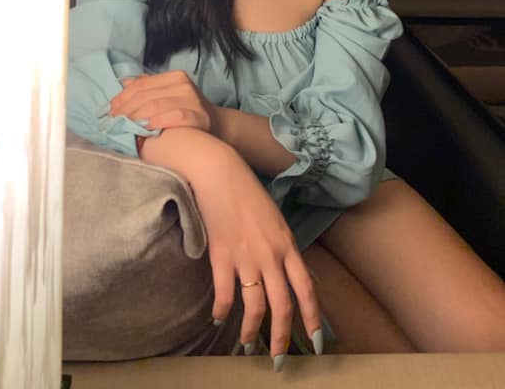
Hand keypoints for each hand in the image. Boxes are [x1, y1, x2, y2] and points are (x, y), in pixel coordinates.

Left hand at [110, 70, 218, 134]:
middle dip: (126, 110)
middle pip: (146, 96)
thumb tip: (123, 84)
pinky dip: (157, 122)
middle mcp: (183, 84)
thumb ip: (149, 89)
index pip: (141, 85)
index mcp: (174, 77)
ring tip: (124, 127)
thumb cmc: (188, 112)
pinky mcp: (199, 116)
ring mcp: (192, 99)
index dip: (122, 98)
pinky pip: (174, 117)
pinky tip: (145, 129)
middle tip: (112, 122)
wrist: (218, 126)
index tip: (109, 111)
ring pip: (156, 106)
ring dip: (136, 117)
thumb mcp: (169, 95)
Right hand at [189, 138, 322, 364]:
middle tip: (278, 360)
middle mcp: (271, 255)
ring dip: (252, 330)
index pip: (305, 289)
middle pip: (282, 305)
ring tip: (249, 345)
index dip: (312, 318)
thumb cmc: (247, 192)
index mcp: (287, 245)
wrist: (220, 173)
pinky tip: (220, 319)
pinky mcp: (222, 255)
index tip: (315, 342)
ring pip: (255, 305)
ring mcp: (246, 257)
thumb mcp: (274, 219)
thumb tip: (286, 274)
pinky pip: (225, 293)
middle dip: (281, 338)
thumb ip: (282, 247)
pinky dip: (223, 311)